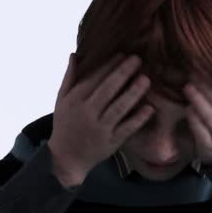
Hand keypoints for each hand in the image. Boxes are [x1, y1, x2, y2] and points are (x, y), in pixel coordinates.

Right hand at [48, 52, 153, 182]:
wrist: (65, 158)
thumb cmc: (65, 124)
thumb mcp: (62, 100)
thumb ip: (70, 77)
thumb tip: (75, 54)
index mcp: (76, 100)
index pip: (94, 79)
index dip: (109, 65)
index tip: (122, 54)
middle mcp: (88, 113)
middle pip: (108, 90)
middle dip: (123, 73)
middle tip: (137, 59)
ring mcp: (100, 128)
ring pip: (119, 108)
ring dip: (133, 93)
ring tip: (146, 79)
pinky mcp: (111, 142)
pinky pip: (126, 128)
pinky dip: (138, 119)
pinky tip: (149, 108)